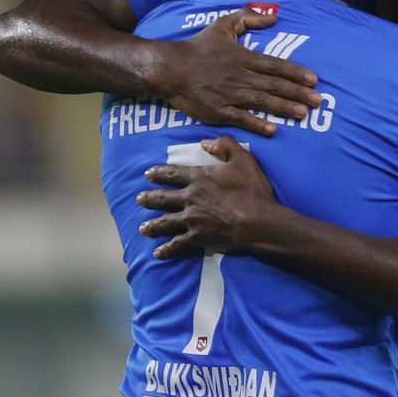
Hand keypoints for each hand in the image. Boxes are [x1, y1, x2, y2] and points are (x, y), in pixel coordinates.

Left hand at [136, 136, 278, 258]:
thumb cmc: (252, 190)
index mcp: (199, 178)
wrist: (258, 220)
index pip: (172, 173)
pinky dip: (167, 249)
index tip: (148, 174)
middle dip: (149, 198)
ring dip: (152, 225)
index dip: (158, 173)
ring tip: (143, 228)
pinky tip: (158, 254)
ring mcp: (191, 219)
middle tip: (139, 199)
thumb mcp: (243, 159)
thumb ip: (224, 145)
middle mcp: (190, 198)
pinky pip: (177, 244)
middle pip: (162, 198)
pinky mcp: (197, 237)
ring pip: (165, 222)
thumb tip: (205, 142)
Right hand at [152, 8, 320, 136]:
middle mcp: (239, 76)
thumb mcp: (222, 25)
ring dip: (283, 108)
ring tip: (303, 114)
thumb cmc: (197, 46)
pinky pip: (240, 118)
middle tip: (318, 101)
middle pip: (273, 84)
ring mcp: (228, 94)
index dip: (296, 72)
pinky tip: (272, 130)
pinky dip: (256, 123)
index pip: (275, 65)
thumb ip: (248, 18)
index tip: (314, 80)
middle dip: (298, 93)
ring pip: (261, 101)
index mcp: (243, 57)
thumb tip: (274, 17)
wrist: (168, 67)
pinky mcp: (217, 110)